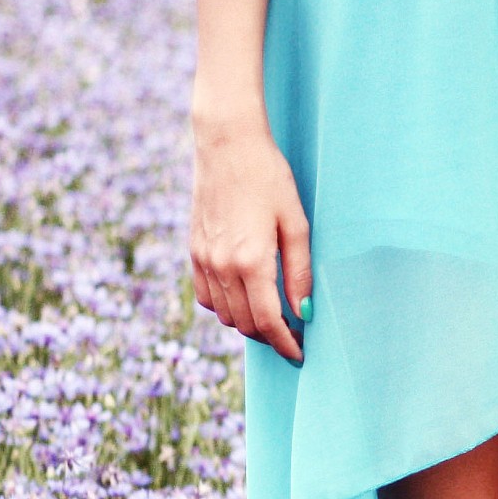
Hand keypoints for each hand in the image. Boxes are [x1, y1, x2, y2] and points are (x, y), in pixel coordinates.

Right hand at [189, 104, 311, 361]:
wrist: (227, 144)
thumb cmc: (269, 177)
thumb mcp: (296, 222)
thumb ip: (299, 271)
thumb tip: (303, 311)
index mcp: (251, 260)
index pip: (267, 321)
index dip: (284, 344)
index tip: (299, 354)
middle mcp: (222, 265)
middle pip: (244, 324)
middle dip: (269, 336)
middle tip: (292, 334)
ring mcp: (203, 259)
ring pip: (224, 314)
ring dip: (247, 323)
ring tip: (272, 316)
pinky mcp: (194, 250)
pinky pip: (205, 296)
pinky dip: (224, 306)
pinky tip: (244, 297)